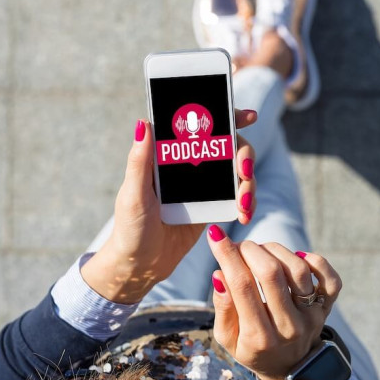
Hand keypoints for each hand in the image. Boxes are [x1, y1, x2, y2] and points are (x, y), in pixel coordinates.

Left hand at [81, 109, 257, 303]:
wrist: (141, 265)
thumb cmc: (130, 228)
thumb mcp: (134, 195)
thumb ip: (140, 161)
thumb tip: (144, 123)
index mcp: (168, 154)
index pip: (200, 125)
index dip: (226, 115)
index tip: (247, 116)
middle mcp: (189, 163)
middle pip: (228, 144)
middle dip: (244, 154)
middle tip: (244, 171)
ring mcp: (204, 183)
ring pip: (238, 170)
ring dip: (248, 183)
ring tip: (244, 205)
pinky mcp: (213, 203)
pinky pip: (238, 194)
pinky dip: (246, 201)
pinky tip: (244, 213)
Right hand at [207, 225, 342, 379]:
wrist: (288, 367)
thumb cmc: (252, 347)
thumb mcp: (228, 338)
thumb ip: (223, 308)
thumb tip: (219, 274)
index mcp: (259, 337)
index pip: (242, 286)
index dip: (227, 255)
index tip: (216, 235)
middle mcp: (288, 327)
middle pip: (271, 273)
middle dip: (250, 250)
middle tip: (240, 246)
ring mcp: (311, 317)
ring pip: (298, 270)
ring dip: (276, 250)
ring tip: (262, 251)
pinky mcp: (327, 308)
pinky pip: (330, 279)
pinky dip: (315, 260)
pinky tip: (297, 257)